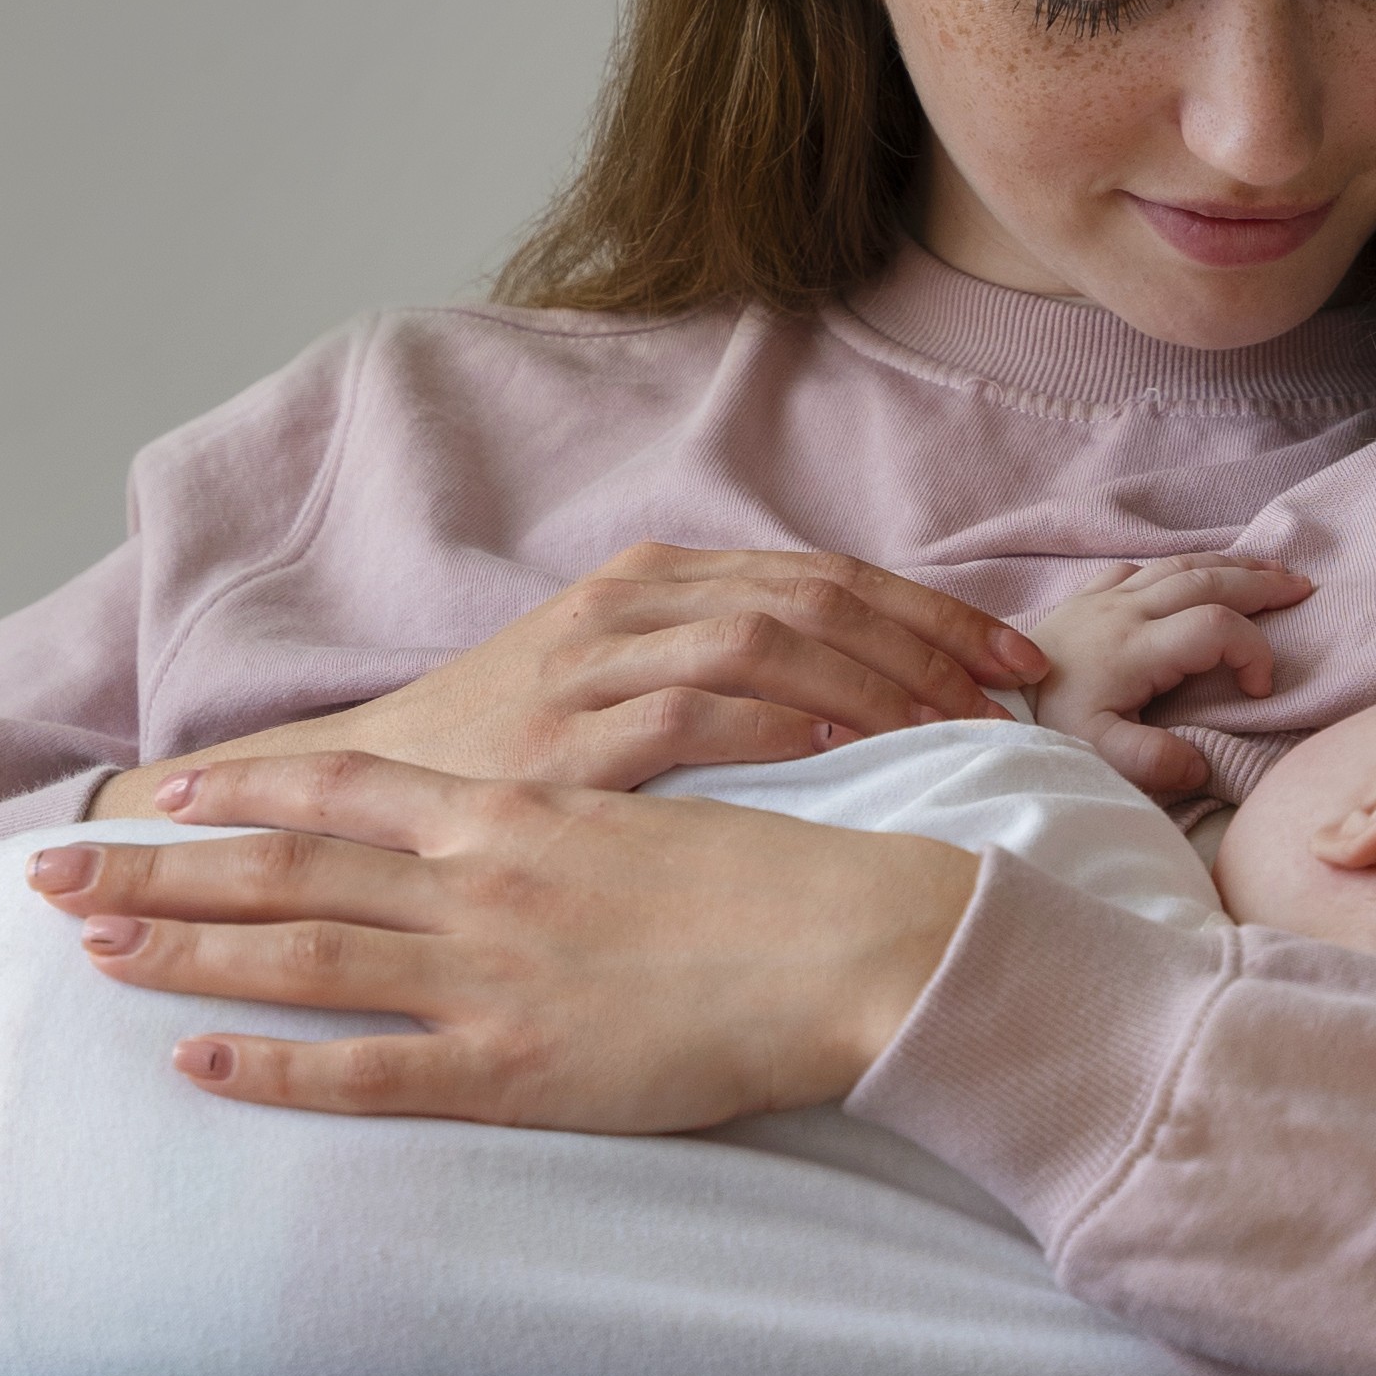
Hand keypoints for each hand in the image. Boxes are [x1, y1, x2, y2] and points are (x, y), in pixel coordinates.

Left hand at [28, 752, 984, 1128]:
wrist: (851, 941)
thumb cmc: (776, 884)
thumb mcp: (652, 823)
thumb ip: (570, 830)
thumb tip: (526, 835)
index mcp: (515, 811)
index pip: (347, 792)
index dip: (247, 797)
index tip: (166, 799)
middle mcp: (476, 881)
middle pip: (285, 872)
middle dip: (162, 874)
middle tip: (51, 877)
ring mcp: (487, 974)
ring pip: (298, 958)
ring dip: (186, 953)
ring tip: (91, 953)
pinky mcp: (515, 1069)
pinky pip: (366, 1073)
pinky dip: (273, 1067)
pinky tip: (195, 1064)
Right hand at [86, 545, 1047, 816]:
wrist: (355, 798)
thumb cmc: (510, 765)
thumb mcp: (619, 697)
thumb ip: (725, 684)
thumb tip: (866, 709)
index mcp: (651, 585)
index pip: (823, 578)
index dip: (931, 611)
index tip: (1019, 661)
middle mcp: (627, 606)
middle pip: (814, 600)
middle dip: (925, 645)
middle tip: (1011, 701)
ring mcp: (590, 666)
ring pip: (767, 642)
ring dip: (875, 682)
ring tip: (955, 729)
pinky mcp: (561, 740)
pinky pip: (694, 710)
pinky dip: (783, 723)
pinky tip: (851, 750)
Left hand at [1020, 554, 1311, 799]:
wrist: (984, 702)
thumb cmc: (1045, 731)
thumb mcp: (1097, 755)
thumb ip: (1152, 761)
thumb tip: (1202, 766)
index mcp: (1135, 648)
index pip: (1216, 628)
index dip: (1252, 651)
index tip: (1258, 690)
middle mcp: (1125, 611)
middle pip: (1208, 580)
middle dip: (1260, 584)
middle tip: (1303, 588)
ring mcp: (1105, 598)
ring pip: (1180, 564)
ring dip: (1231, 564)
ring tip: (1272, 570)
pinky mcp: (1086, 597)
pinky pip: (1142, 565)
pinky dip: (1182, 563)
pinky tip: (1200, 570)